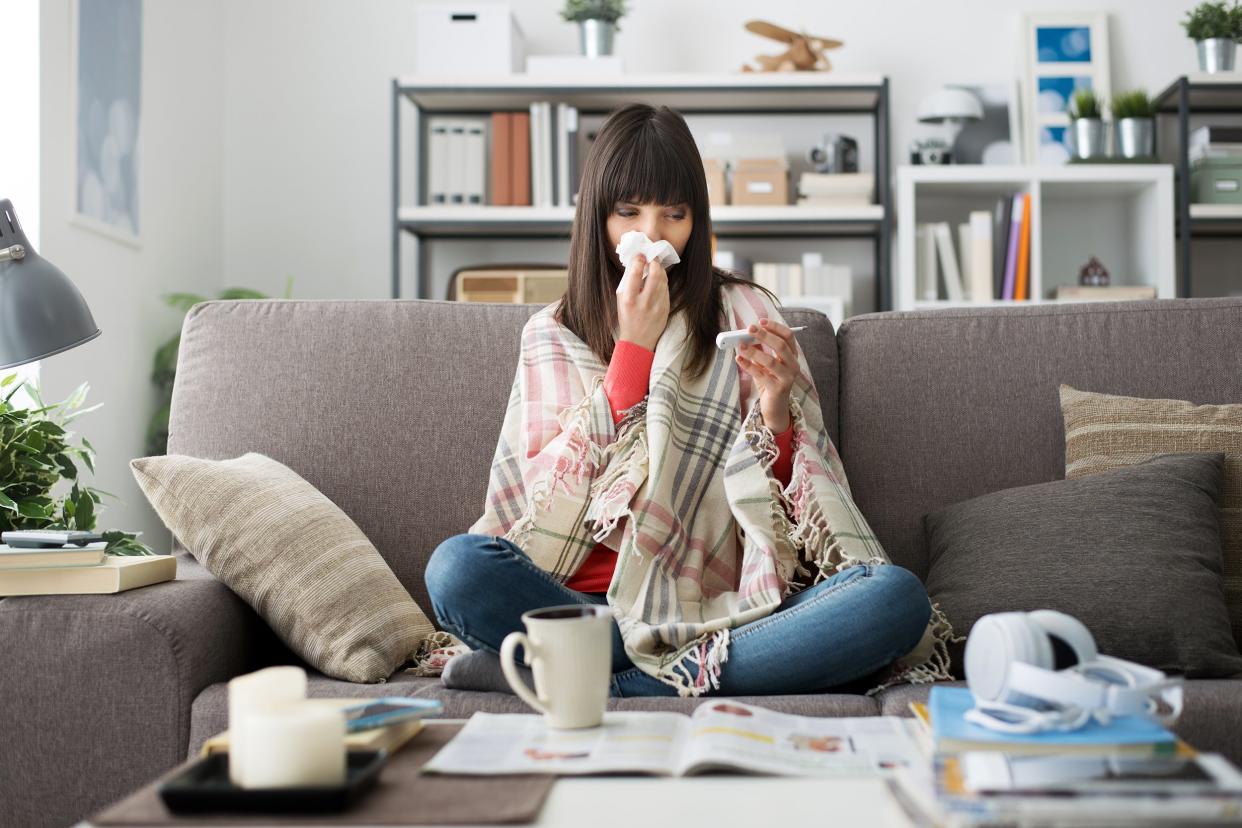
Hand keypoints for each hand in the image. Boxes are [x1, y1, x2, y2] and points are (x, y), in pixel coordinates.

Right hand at [616, 253, 669, 351]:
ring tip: (656, 268)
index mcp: (629, 299)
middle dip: (654, 263)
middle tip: (652, 259)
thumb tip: (635, 264)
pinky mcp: (665, 309)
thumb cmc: (627, 318)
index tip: (640, 256)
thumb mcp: (621, 300)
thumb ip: (627, 283)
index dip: (639, 260)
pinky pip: (666, 290)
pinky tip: (658, 281)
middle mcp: (644, 302)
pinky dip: (662, 283)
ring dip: (660, 271)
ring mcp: (657, 307)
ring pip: (663, 281)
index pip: (635, 273)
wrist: (637, 341)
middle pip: (654, 274)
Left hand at [734, 318, 799, 432]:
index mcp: (792, 356)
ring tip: (740, 345)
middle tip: (750, 328)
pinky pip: (761, 375)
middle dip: (765, 335)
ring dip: (754, 351)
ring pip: (771, 361)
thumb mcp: (766, 363)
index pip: (788, 336)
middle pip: (781, 346)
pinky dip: (748, 365)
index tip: (761, 321)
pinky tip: (739, 359)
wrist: (775, 407)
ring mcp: (787, 378)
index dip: (775, 327)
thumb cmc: (770, 381)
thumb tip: (746, 335)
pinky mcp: (778, 389)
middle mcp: (793, 366)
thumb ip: (760, 350)